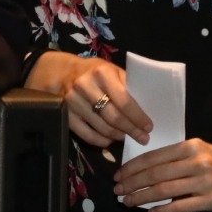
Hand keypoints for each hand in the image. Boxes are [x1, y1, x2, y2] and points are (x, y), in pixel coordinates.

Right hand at [27, 51, 152, 147]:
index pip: (124, 100)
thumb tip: (146, 108)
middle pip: (113, 116)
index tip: (148, 126)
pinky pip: (86, 134)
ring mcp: (73, 102)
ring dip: (118, 136)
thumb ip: (126, 85)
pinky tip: (109, 140)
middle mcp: (86, 86)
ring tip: (127, 137)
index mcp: (102, 73)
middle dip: (131, 130)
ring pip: (101, 127)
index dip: (138, 116)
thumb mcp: (112, 70)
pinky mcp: (66, 115)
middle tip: (143, 138)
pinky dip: (101, 141)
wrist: (63, 73)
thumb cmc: (94, 72)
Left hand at [114, 138, 211, 211]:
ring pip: (164, 191)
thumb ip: (176, 156)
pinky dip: (163, 211)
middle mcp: (197, 162)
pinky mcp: (211, 201)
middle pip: (155, 174)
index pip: (154, 157)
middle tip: (117, 191)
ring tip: (128, 202)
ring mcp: (204, 182)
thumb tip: (144, 167)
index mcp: (191, 146)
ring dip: (141, 197)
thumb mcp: (200, 150)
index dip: (132, 167)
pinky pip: (181, 207)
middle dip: (132, 183)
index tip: (118, 175)